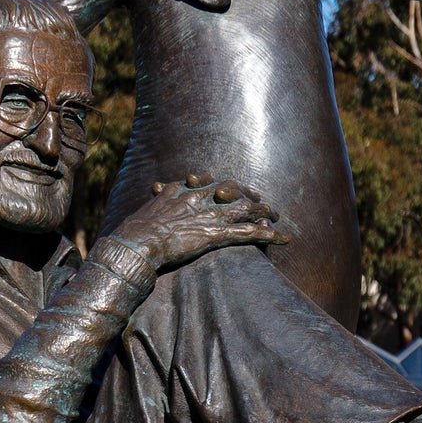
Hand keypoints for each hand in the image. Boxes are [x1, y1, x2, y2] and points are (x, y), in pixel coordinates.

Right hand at [104, 175, 288, 274]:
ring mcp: (211, 215)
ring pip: (246, 209)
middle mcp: (203, 198)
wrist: (137, 239)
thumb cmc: (139, 227)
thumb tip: (158, 187)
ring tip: (277, 217)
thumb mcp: (152, 203)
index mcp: (188, 189)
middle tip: (263, 204)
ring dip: (264, 213)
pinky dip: (268, 235)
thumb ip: (162, 194)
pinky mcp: (215, 234)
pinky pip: (248, 233)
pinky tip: (283, 238)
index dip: (232, 187)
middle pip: (236, 191)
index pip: (216, 183)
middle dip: (252, 196)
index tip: (240, 191)